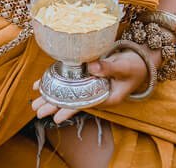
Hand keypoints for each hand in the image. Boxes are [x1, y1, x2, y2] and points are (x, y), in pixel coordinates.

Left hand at [31, 48, 151, 123]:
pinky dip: (57, 80)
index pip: (84, 105)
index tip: (56, 117)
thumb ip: (108, 67)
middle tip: (37, 110)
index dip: (70, 109)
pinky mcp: (88, 74)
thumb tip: (91, 66)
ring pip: (69, 91)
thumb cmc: (135, 65)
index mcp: (106, 97)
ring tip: (35, 100)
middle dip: (55, 105)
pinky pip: (70, 79)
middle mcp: (96, 93)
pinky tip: (43, 82)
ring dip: (52, 94)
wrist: (140, 58)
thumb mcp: (124, 66)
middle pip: (73, 100)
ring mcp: (91, 84)